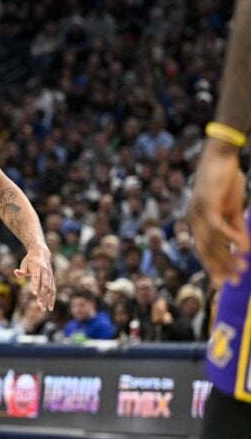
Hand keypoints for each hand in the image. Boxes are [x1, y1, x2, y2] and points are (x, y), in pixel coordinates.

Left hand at [14, 248, 55, 310]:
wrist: (41, 253)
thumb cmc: (30, 260)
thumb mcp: (24, 263)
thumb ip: (21, 270)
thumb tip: (16, 272)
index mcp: (38, 268)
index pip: (36, 278)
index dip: (35, 285)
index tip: (34, 293)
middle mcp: (45, 273)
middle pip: (44, 286)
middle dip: (42, 297)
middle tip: (39, 306)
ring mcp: (50, 276)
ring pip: (50, 290)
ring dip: (48, 300)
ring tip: (45, 309)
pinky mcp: (52, 280)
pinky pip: (53, 290)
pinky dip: (52, 299)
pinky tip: (50, 307)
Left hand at [190, 140, 249, 284]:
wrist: (220, 155)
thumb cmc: (226, 180)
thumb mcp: (233, 208)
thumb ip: (237, 228)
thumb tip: (244, 249)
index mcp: (197, 221)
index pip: (203, 249)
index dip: (213, 266)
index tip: (222, 282)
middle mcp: (193, 220)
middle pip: (205, 250)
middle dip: (219, 268)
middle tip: (232, 283)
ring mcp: (197, 212)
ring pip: (211, 242)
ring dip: (227, 257)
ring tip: (242, 269)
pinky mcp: (206, 204)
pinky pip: (217, 227)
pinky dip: (230, 238)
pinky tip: (242, 248)